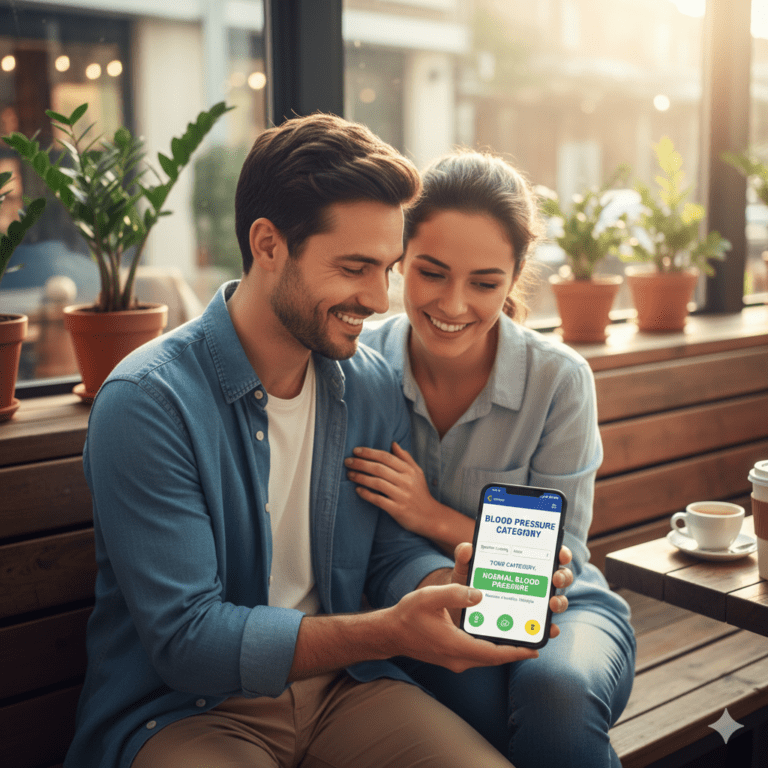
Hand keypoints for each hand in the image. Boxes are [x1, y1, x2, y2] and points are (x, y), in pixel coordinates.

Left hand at [345, 442, 438, 537]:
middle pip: (379, 469)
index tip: (356, 450)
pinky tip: (358, 490)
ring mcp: (401, 496)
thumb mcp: (417, 472)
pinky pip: (378, 500)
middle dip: (361, 463)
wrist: (430, 517)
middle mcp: (406, 481)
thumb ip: (405, 458)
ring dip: (361, 478)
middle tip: (347, 461)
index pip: (386, 457)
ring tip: (349, 474)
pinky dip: (366, 494)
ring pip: (377, 483)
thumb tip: (393, 444)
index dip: (370, 452)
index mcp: (409, 470)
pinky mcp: (397, 509)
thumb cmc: (420, 492)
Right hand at [387, 583, 538, 672]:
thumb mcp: (429, 598)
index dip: (517, 651)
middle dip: (517, 650)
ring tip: (522, 635)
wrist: (390, 634)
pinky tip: (496, 631)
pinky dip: (491, 646)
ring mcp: (455, 660)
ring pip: (488, 657)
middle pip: (495, 657)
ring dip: (505, 648)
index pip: (494, 653)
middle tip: (536, 638)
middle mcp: (459, 658)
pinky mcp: (452, 656)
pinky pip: (478, 654)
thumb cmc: (408, 615)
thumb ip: (455, 594)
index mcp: (456, 646)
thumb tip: (479, 594)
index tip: (536, 647)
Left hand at [449, 543, 572, 637]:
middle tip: (555, 578)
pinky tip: (550, 629)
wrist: (460, 610)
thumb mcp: (465, 569)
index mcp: (522, 563)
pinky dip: (551, 628)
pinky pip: (546, 627)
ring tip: (552, 603)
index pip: (548, 554)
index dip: (559, 552)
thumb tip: (467, 549)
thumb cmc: (467, 584)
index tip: (560, 554)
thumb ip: (464, 558)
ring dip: (560, 601)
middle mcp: (533, 582)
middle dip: (563, 576)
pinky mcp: (529, 624)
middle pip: (558, 576)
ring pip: (557, 601)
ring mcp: (534, 604)